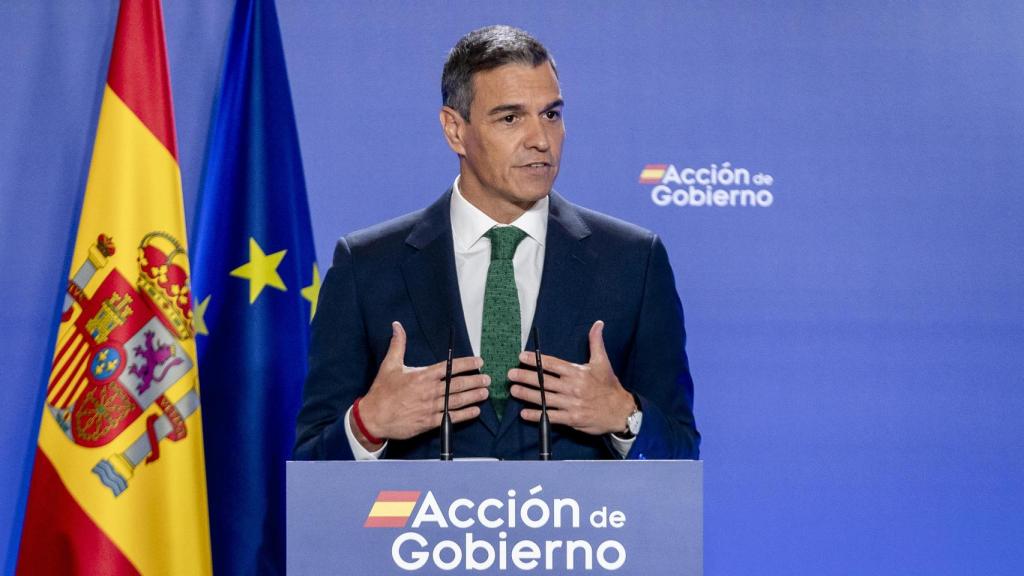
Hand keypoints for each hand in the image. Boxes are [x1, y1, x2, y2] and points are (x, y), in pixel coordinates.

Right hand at [353, 322, 488, 449]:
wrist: (374, 417)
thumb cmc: (382, 391)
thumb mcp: (390, 365)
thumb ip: (398, 345)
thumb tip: (397, 326)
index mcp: (422, 376)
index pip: (449, 367)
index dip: (467, 363)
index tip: (479, 361)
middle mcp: (429, 391)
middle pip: (458, 384)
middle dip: (475, 380)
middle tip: (487, 379)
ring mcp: (430, 407)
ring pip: (457, 400)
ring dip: (473, 396)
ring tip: (485, 393)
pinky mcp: (429, 422)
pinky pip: (451, 418)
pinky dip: (465, 414)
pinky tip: (475, 411)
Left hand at [509, 321, 634, 435]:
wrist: (621, 411)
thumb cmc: (609, 386)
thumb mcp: (603, 362)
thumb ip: (596, 342)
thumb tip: (598, 323)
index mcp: (578, 372)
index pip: (552, 364)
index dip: (535, 360)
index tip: (521, 357)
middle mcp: (573, 387)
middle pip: (544, 381)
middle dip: (525, 377)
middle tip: (510, 374)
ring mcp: (571, 404)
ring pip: (544, 398)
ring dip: (527, 394)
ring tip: (513, 390)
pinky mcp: (572, 419)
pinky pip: (551, 416)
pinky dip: (537, 415)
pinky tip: (524, 413)